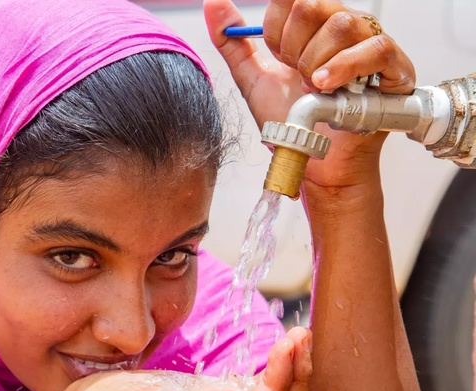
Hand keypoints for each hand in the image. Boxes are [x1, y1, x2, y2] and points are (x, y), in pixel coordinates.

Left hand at [203, 0, 415, 189]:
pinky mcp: (395, 67)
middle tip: (296, 77)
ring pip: (340, 24)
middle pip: (310, 4)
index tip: (278, 60)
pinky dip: (345, 67)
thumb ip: (232, 42)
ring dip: (315, 63)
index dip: (275, 31)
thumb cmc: (292, 121)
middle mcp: (344, 24)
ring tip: (314, 88)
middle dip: (292, 48)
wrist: (312, 158)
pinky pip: (375, 49)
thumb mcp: (253, 79)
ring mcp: (370, 43)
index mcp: (313, 23)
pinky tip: (326, 86)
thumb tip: (212, 3)